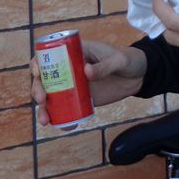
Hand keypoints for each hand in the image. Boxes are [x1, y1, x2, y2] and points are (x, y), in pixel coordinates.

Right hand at [30, 39, 147, 127]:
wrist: (140, 76)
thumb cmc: (128, 60)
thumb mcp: (119, 60)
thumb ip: (105, 65)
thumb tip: (86, 72)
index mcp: (74, 52)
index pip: (49, 55)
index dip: (38, 63)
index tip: (38, 73)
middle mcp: (69, 69)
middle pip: (45, 79)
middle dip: (38, 89)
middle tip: (42, 100)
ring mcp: (74, 85)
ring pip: (52, 96)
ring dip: (44, 109)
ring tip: (45, 120)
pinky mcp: (81, 99)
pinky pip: (67, 109)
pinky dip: (61, 119)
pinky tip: (61, 127)